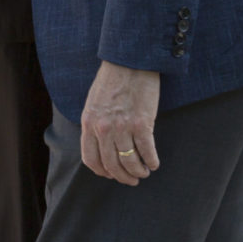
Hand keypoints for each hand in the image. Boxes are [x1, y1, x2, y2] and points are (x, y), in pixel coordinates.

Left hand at [81, 61, 160, 185]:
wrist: (130, 61)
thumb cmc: (112, 79)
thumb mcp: (93, 102)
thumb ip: (94, 124)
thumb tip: (101, 145)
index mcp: (89, 123)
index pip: (91, 159)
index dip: (102, 172)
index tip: (111, 174)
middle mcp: (103, 129)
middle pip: (111, 165)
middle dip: (122, 177)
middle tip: (132, 180)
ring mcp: (122, 127)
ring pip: (129, 162)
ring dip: (138, 172)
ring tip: (144, 172)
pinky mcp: (142, 123)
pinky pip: (146, 151)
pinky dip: (151, 161)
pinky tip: (154, 163)